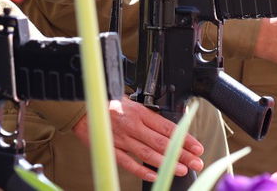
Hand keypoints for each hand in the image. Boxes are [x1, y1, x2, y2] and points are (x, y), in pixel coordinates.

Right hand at [73, 97, 203, 180]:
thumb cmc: (104, 102)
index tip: (197, 146)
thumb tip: (168, 123)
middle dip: (182, 153)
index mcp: (139, 112)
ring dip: (167, 163)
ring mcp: (121, 139)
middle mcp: (132, 125)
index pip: (167, 127)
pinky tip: (155, 175)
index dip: (184, 138)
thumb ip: (146, 113)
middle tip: (197, 161)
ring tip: (183, 169)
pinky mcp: (110, 149)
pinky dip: (142, 170)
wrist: (79, 106)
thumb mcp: (128, 100)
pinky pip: (128, 163)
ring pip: (148, 154)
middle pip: (162, 142)